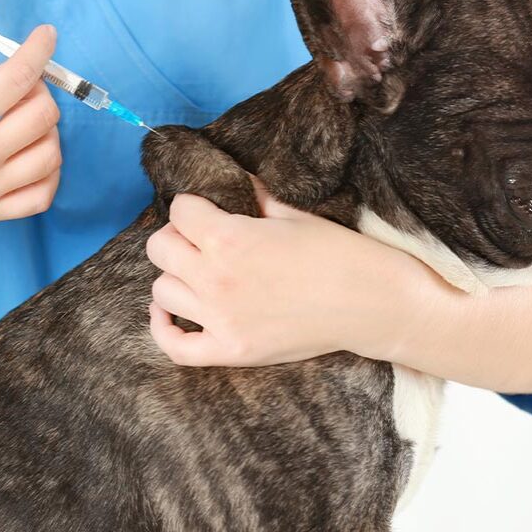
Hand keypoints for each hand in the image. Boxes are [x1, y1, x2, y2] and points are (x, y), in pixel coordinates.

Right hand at [0, 2, 62, 237]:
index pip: (18, 78)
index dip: (39, 49)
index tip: (46, 34)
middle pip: (42, 116)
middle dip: (40, 87)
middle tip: (20, 80)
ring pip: (50, 155)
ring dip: (47, 127)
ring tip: (22, 114)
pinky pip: (42, 196)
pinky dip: (49, 171)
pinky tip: (30, 151)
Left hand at [146, 179, 415, 366]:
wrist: (371, 303)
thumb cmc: (337, 252)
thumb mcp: (292, 214)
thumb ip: (252, 197)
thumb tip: (232, 180)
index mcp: (229, 238)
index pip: (179, 211)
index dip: (192, 206)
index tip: (206, 210)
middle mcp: (216, 278)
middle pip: (160, 248)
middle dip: (177, 236)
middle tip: (200, 239)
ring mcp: (221, 319)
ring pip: (162, 291)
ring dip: (176, 277)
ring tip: (198, 272)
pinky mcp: (231, 350)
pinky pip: (175, 346)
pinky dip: (162, 328)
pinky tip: (167, 310)